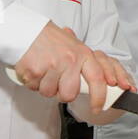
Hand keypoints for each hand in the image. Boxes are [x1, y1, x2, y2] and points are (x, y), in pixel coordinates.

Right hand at [15, 22, 134, 105]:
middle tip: (56, 81)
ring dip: (45, 86)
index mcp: (84, 54)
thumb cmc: (52, 40)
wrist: (27, 30)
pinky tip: (34, 69)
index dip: (99, 97)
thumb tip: (110, 79)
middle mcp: (70, 60)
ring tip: (44, 71)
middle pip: (70, 94)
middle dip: (62, 93)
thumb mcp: (75, 46)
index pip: (97, 79)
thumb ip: (89, 62)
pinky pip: (35, 88)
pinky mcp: (35, 71)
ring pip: (50, 93)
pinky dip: (33, 82)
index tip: (97, 108)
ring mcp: (52, 65)